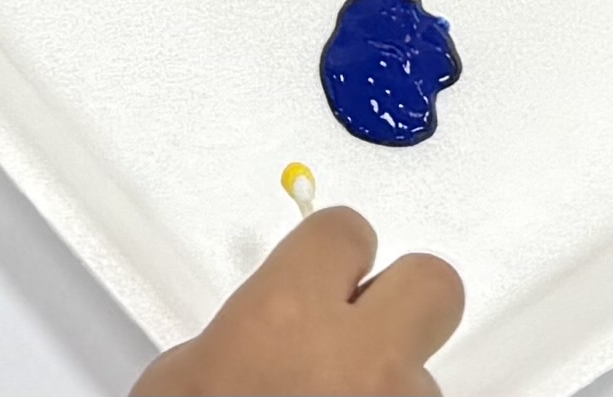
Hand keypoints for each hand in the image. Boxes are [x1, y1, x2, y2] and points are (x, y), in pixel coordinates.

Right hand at [132, 205, 462, 394]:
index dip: (333, 252)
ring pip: (427, 376)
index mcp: (288, 315)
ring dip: (392, 389)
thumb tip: (251, 341)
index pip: (345, 231)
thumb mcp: (179, 384)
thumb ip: (235, 338)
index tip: (326, 265)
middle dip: (403, 299)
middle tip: (366, 322)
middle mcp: (362, 357)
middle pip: (433, 284)